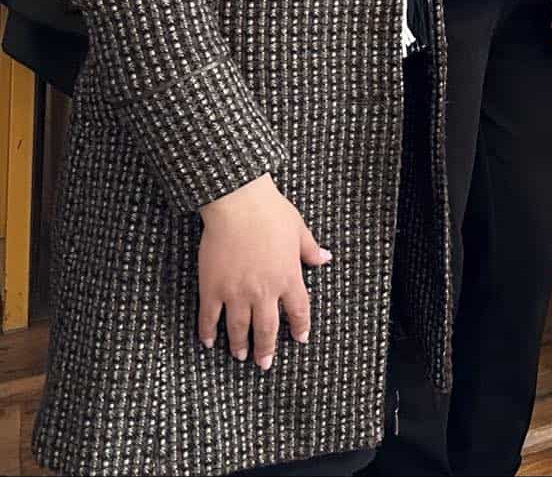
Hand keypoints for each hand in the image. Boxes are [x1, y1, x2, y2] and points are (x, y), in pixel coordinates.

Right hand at [196, 174, 330, 369]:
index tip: (300, 339)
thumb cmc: (271, 213)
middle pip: (267, 327)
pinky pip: (209, 316)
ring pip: (239, 327)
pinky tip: (208, 341)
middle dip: (266, 348)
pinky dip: (208, 331)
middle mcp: (264, 290)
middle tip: (265, 364)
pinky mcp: (212, 288)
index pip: (299, 311)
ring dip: (240, 344)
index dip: (300, 327)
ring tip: (239, 356)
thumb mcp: (299, 230)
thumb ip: (310, 250)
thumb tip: (326, 258)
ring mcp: (237, 292)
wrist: (239, 205)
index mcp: (289, 277)